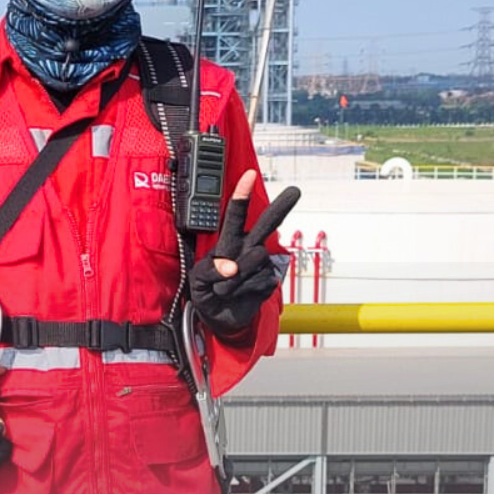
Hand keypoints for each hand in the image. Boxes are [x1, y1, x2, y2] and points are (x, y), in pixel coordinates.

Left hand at [187, 172, 299, 338]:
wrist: (220, 319)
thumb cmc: (206, 293)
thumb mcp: (198, 281)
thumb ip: (211, 271)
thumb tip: (231, 266)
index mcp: (228, 242)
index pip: (235, 216)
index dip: (242, 195)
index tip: (250, 175)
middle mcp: (246, 249)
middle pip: (266, 225)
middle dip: (280, 208)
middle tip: (295, 191)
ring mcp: (260, 265)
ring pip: (255, 259)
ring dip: (236, 278)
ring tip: (226, 289)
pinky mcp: (268, 281)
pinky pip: (259, 282)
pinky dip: (244, 291)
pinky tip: (240, 295)